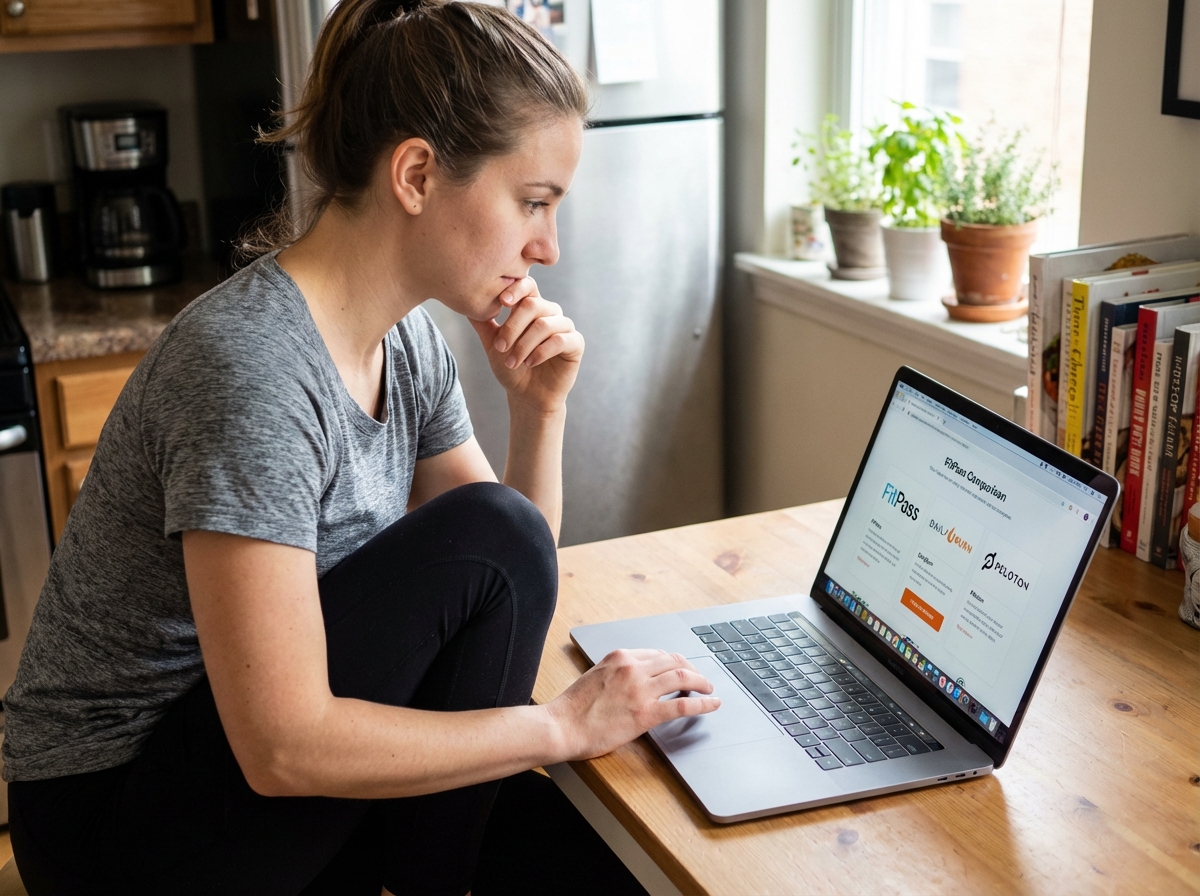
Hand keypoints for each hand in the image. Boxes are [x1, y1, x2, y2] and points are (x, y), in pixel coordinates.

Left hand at [469, 277, 583, 414]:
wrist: (526, 396)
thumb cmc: (511, 368)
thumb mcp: (492, 344)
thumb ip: (482, 323)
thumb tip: (463, 302)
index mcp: (532, 307)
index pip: (527, 286)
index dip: (515, 290)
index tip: (502, 302)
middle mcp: (550, 313)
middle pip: (533, 305)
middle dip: (512, 328)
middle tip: (500, 348)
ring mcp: (565, 327)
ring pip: (544, 324)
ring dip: (524, 345)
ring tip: (513, 362)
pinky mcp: (576, 344)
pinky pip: (560, 340)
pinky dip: (541, 352)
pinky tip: (530, 363)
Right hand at [546, 649, 720, 760]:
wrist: (561, 726)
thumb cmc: (573, 708)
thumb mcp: (596, 676)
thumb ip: (617, 673)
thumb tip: (635, 680)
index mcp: (620, 656)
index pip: (657, 653)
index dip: (673, 662)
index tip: (680, 669)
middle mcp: (633, 667)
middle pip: (674, 660)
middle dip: (692, 668)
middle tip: (700, 678)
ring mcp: (641, 689)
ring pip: (683, 677)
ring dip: (701, 682)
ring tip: (709, 689)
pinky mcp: (646, 713)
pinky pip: (683, 705)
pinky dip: (703, 703)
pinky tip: (712, 704)